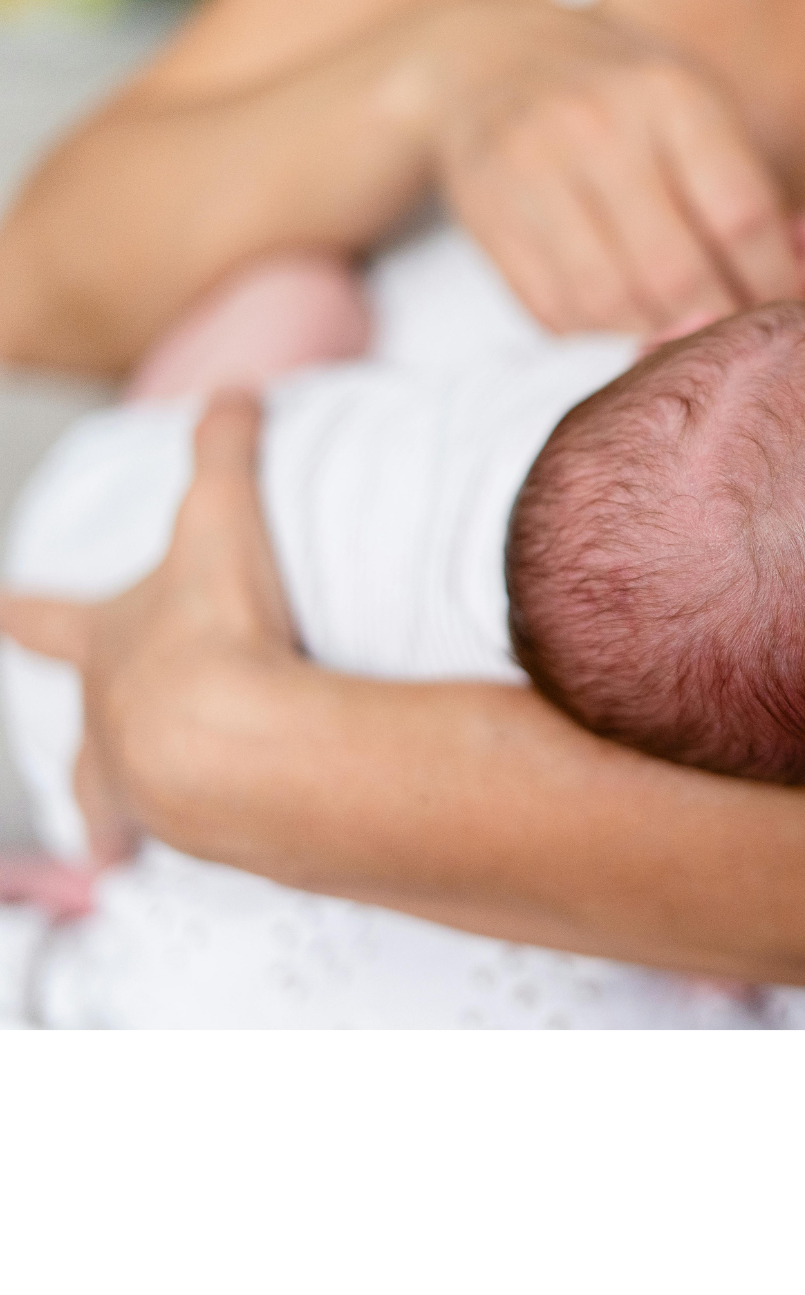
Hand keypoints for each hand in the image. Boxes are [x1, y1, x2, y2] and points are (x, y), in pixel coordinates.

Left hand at [0, 392, 297, 857]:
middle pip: (84, 755)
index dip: (25, 614)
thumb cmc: (214, 629)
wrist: (241, 745)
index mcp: (103, 646)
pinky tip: (240, 845)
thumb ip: (224, 449)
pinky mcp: (209, 842)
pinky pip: (210, 843)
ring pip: (132, 811)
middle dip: (83, 775)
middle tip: (78, 806)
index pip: (47, 621)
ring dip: (130, 825)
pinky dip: (217, 840)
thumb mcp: (222, 515)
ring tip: (124, 852)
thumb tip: (236, 392)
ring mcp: (154, 793)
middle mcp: (115, 726)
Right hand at [430, 0, 801, 334]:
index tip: (790, 318)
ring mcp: (535, 173)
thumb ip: (740, 191)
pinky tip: (613, 313)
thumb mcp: (691, 109)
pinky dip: (596, 332)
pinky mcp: (490, 221)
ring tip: (674, 333)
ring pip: (615, 305)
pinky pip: (560, 314)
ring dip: (653, 336)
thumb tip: (797, 296)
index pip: (740, 217)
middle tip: (734, 350)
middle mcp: (597, 126)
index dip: (774, 287)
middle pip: (677, 275)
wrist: (488, 63)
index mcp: (668, 94)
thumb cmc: (621, 100)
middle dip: (716, 327)